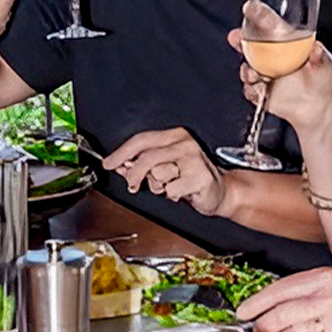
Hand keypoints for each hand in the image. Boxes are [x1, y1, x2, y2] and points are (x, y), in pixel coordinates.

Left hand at [102, 127, 225, 216]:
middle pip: (146, 157)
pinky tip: (181, 192)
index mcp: (175, 136)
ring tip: (168, 186)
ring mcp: (194, 159)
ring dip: (158, 186)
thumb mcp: (164, 166)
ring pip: (158, 174)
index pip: (141, 140)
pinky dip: (172, 196)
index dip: (121, 153)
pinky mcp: (200, 177)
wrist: (222, 191)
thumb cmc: (192, 177)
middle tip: (132, 184)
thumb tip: (120, 164)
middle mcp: (185, 144)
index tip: (109, 163)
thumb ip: (142, 163)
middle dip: (134, 174)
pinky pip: (171, 190)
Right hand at [228, 22, 331, 132]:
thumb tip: (316, 48)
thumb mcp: (324, 64)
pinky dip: (252, 89)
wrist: (320, 109)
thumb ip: (318, 56)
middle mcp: (272, 56)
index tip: (249, 8)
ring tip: (254, 73)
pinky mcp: (262, 91)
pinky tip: (261, 89)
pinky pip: (250, 89)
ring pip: (247, 67)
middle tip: (236, 38)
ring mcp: (265, 73)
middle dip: (239, 39)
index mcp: (285, 43)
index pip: (268, 26)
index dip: (257, 16)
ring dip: (246, 69)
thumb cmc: (323, 80)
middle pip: (249, 44)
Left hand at [237, 268, 331, 331]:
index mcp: (323, 277)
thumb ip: (299, 292)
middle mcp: (331, 295)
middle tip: (259, 329)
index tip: (244, 312)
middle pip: (283, 314)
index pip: (281, 289)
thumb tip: (264, 307)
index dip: (258, 303)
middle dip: (265, 324)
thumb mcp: (328, 283)